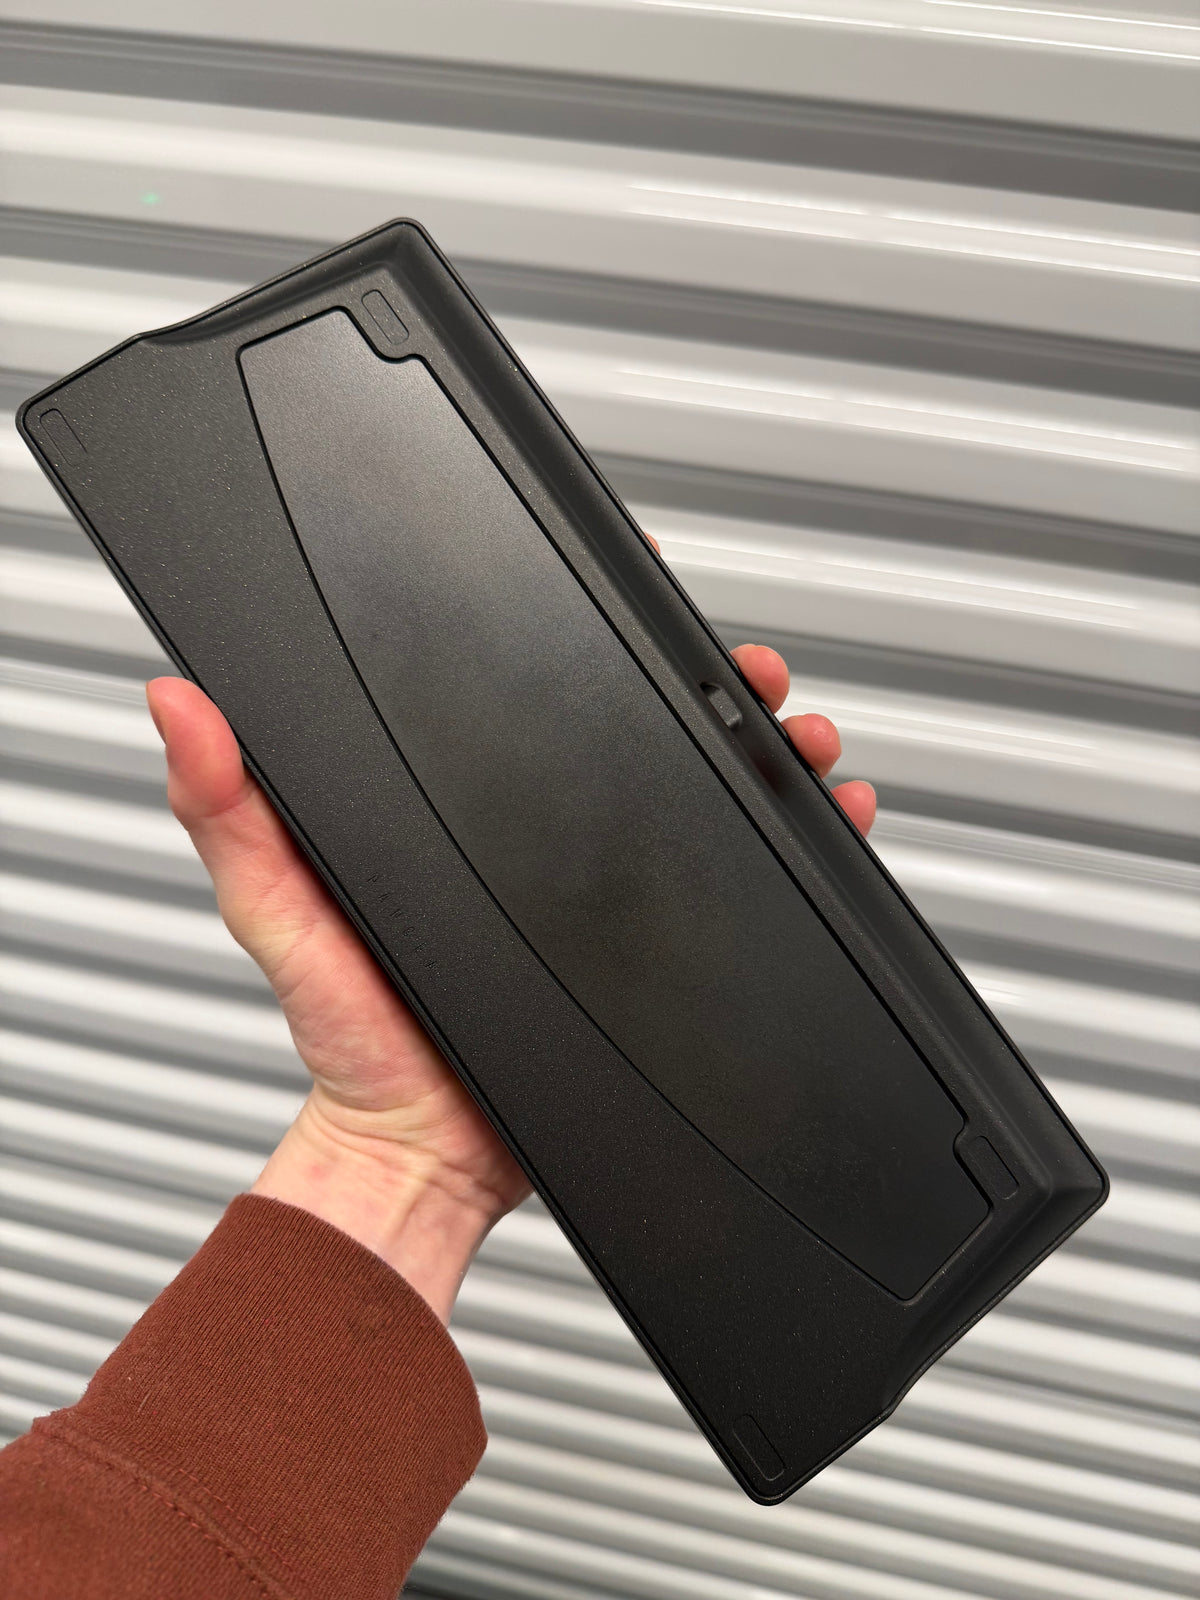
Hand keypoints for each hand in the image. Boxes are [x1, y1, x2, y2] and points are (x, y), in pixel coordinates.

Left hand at [146, 643, 872, 1320]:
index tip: (625, 575)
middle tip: (740, 669)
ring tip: (794, 737)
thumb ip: (229, 811)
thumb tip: (183, 704)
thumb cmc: (353, 1044)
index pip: (522, 682)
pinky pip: (727, 887)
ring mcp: (598, 890)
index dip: (579, 621)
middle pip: (635, 729)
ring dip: (759, 754)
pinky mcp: (647, 946)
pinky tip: (821, 819)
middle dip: (706, 684)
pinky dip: (783, 847)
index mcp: (450, 803)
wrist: (426, 1157)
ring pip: (697, 794)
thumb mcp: (275, 913)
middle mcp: (532, 833)